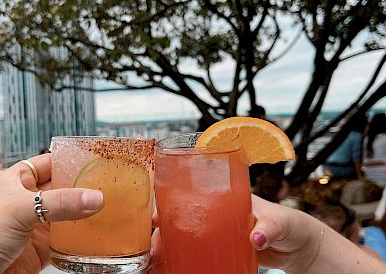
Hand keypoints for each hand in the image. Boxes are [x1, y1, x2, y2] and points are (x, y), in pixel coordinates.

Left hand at [0, 153, 103, 273]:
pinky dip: (84, 233)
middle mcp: (32, 198)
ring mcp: (40, 221)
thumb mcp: (20, 210)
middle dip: (85, 186)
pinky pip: (71, 235)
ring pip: (70, 210)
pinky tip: (97, 229)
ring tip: (110, 205)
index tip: (95, 160)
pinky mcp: (46, 244)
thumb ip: (59, 203)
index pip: (52, 162)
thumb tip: (94, 197)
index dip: (71, 160)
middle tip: (109, 184)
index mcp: (20, 180)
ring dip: (86, 210)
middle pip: (65, 186)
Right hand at [150, 195, 322, 273]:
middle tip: (153, 235)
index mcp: (227, 197)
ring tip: (158, 252)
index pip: (194, 191)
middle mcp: (219, 212)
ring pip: (190, 233)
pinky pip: (202, 251)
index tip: (156, 210)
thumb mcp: (281, 222)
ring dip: (173, 241)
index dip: (172, 197)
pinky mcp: (225, 249)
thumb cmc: (290, 225)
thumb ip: (269, 227)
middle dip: (166, 223)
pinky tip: (177, 262)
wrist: (300, 248)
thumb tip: (255, 237)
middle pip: (185, 214)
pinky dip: (189, 255)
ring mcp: (220, 231)